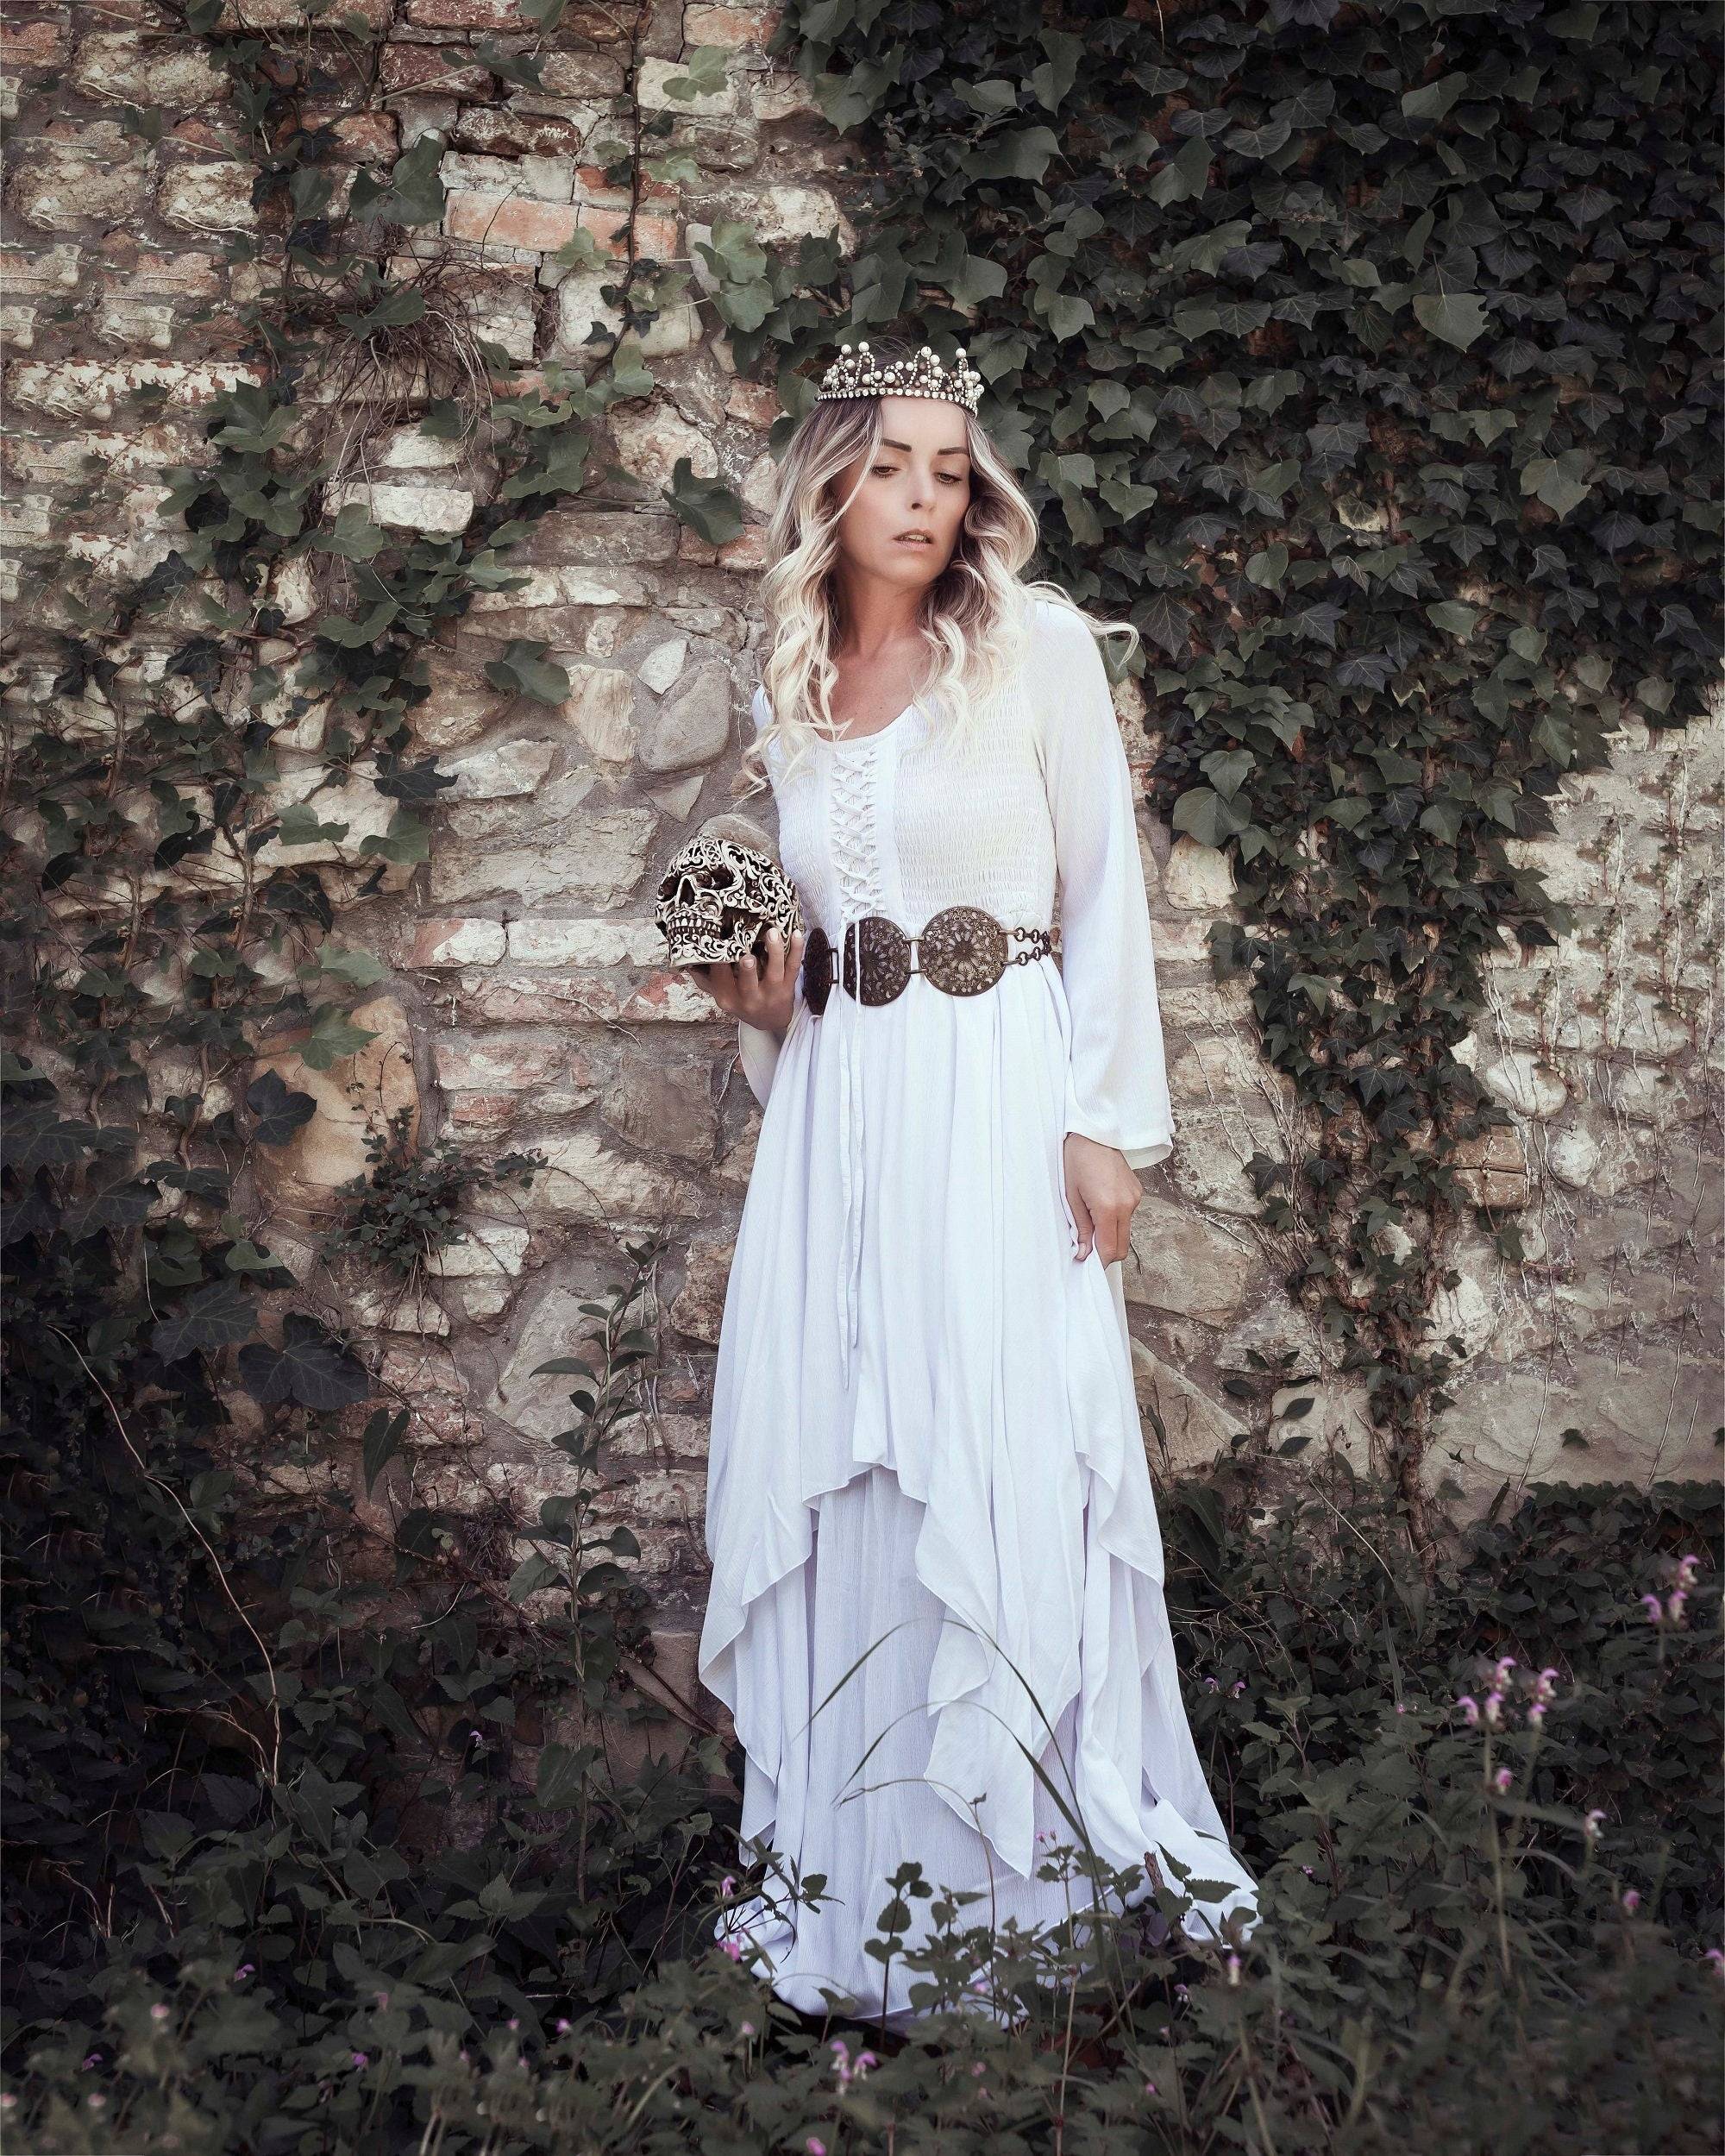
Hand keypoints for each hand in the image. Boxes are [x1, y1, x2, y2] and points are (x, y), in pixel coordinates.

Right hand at [690, 924, 804, 1039]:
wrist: (770, 1021)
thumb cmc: (742, 1001)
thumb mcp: (722, 995)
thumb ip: (706, 980)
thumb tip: (685, 962)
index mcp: (728, 999)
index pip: (720, 978)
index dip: (718, 959)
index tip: (715, 939)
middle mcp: (749, 999)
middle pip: (747, 983)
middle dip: (746, 969)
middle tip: (745, 954)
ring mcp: (771, 994)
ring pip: (774, 973)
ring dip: (774, 952)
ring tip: (772, 933)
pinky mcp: (788, 989)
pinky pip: (794, 968)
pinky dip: (797, 951)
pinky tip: (797, 934)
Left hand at [1062, 1132, 1141, 1264]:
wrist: (1095, 1134)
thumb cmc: (1077, 1160)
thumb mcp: (1071, 1196)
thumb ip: (1081, 1228)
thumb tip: (1083, 1254)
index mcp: (1108, 1207)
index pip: (1109, 1249)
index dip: (1098, 1262)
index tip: (1087, 1264)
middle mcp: (1127, 1205)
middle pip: (1121, 1247)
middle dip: (1106, 1253)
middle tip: (1087, 1247)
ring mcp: (1135, 1199)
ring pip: (1125, 1232)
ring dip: (1110, 1235)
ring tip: (1091, 1219)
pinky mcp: (1137, 1193)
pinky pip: (1127, 1217)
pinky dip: (1116, 1220)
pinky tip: (1101, 1205)